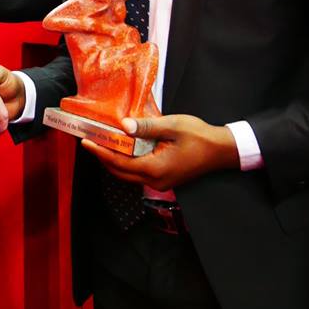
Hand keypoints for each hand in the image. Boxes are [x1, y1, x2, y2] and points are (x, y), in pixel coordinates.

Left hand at [81, 114, 238, 191]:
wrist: (222, 151)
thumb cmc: (200, 136)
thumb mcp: (172, 126)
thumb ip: (147, 126)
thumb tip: (124, 125)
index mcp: (155, 168)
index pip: (120, 162)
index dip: (101, 152)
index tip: (86, 142)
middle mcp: (155, 181)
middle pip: (120, 172)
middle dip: (103, 157)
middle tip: (90, 141)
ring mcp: (160, 183)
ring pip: (128, 175)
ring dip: (113, 161)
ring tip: (102, 144)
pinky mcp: (164, 179)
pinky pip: (138, 173)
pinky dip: (126, 163)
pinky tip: (122, 149)